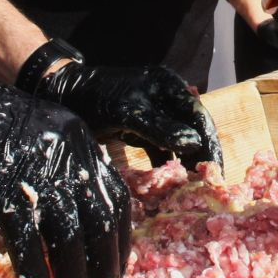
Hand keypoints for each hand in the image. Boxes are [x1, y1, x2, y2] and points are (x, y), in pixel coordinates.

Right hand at [0, 42, 129, 277]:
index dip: (118, 239)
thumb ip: (46, 176)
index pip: (115, 196)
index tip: (115, 268)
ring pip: (69, 239)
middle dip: (104, 267)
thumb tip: (56, 229)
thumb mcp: (23, 140)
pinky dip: (35, 276)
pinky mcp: (0, 188)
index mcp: (76, 137)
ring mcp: (34, 170)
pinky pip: (27, 244)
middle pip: (100, 222)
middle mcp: (65, 152)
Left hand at [27, 49, 223, 171]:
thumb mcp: (128, 113)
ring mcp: (154, 114)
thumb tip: (194, 143)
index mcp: (168, 86)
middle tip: (208, 187)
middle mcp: (166, 98)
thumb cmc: (94, 98)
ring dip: (183, 165)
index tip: (217, 171)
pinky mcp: (141, 130)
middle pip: (192, 131)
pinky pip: (160, 150)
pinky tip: (169, 186)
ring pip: (178, 143)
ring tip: (191, 191)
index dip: (210, 144)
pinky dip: (164, 167)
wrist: (60, 95)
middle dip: (199, 159)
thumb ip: (160, 127)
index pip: (199, 117)